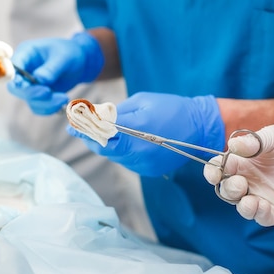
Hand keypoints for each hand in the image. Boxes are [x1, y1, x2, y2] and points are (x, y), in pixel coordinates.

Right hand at [7, 32, 103, 114]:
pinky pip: (38, 106)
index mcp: (25, 54)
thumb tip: (39, 80)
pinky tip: (62, 102)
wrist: (81, 62)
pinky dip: (50, 108)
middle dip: (32, 94)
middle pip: (16, 88)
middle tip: (49, 93)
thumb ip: (50, 69)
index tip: (30, 85)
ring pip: (29, 100)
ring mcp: (30, 84)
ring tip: (64, 98)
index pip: (12, 69)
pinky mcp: (38, 95)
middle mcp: (23, 70)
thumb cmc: (70, 52)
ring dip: (46, 103)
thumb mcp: (63, 57)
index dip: (16, 79)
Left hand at [67, 92, 224, 176]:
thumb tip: (95, 116)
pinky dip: (120, 151)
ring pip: (115, 156)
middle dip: (92, 137)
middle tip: (79, 126)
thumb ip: (117, 112)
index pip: (103, 136)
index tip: (72, 124)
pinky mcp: (149, 171)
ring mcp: (144, 166)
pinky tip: (120, 140)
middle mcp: (140, 154)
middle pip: (106, 149)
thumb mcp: (141, 102)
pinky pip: (127, 161)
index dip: (85, 131)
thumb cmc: (172, 108)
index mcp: (138, 133)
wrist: (202, 127)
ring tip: (97, 131)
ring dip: (105, 145)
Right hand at [203, 121, 273, 225]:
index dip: (212, 172)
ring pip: (242, 206)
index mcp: (242, 162)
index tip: (214, 173)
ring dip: (240, 204)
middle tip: (239, 183)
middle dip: (228, 188)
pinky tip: (258, 205)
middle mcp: (249, 181)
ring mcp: (263, 196)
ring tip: (247, 199)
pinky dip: (258, 214)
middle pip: (227, 189)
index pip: (219, 169)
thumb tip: (231, 146)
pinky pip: (263, 217)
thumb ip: (253, 142)